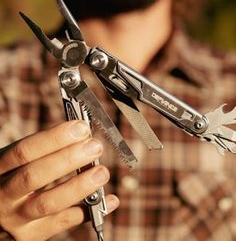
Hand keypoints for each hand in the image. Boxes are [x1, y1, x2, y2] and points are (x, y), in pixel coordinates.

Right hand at [0, 121, 118, 239]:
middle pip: (34, 176)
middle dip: (68, 159)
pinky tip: (110, 199)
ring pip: (48, 204)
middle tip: (94, 147)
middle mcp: (4, 195)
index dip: (54, 138)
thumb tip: (82, 136)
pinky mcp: (32, 235)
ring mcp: (16, 219)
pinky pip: (64, 223)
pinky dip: (90, 211)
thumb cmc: (11, 179)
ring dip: (79, 186)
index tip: (80, 128)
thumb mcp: (15, 163)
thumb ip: (41, 151)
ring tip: (102, 172)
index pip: (24, 151)